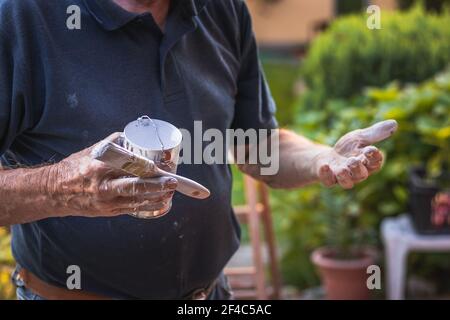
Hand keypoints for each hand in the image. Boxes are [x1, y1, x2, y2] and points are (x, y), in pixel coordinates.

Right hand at [48, 133, 177, 216]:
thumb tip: (135, 135)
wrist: (54, 191)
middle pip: (135, 185)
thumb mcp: (92, 151)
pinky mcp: (108, 211)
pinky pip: (133, 209)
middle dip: (157, 185)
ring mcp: (106, 201)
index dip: (148, 166)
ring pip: (137, 200)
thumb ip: (115, 143)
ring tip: (172, 192)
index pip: (128, 165)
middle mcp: (103, 185)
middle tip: (173, 181)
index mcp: (99, 166)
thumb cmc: (76, 167)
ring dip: (157, 197)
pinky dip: (149, 206)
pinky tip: (162, 202)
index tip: (163, 164)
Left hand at [315, 120, 397, 188]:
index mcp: (366, 163)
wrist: (326, 157)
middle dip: (358, 168)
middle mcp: (355, 173)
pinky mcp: (328, 179)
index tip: (371, 149)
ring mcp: (341, 177)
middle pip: (361, 175)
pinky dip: (326, 174)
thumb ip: (375, 133)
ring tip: (342, 168)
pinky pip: (328, 181)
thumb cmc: (347, 149)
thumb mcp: (359, 137)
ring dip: (344, 175)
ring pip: (346, 182)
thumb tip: (395, 123)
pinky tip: (325, 165)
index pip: (375, 163)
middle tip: (353, 160)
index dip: (374, 158)